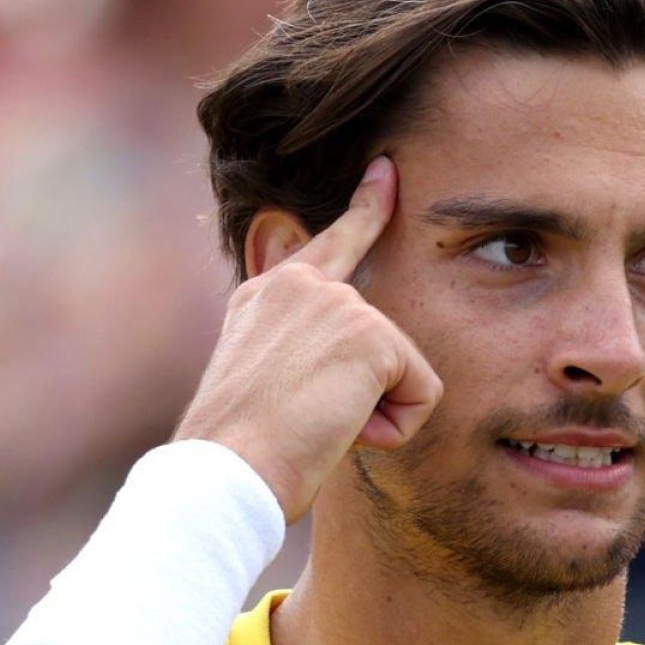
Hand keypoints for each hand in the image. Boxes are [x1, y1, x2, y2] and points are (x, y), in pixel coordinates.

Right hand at [172, 156, 443, 521]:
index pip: (328, 244)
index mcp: (266, 296)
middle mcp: (299, 286)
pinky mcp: (370, 332)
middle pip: (384, 339)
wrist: (223, 473)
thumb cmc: (235, 457)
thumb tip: (343, 379)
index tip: (386, 171)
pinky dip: (392, 429)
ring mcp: (336, 302)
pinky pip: (421, 394)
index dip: (366, 209)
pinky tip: (340, 432)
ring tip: (314, 428)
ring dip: (372, 418)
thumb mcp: (259, 389)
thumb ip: (299, 358)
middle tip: (306, 424)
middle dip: (367, 397)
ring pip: (401, 373)